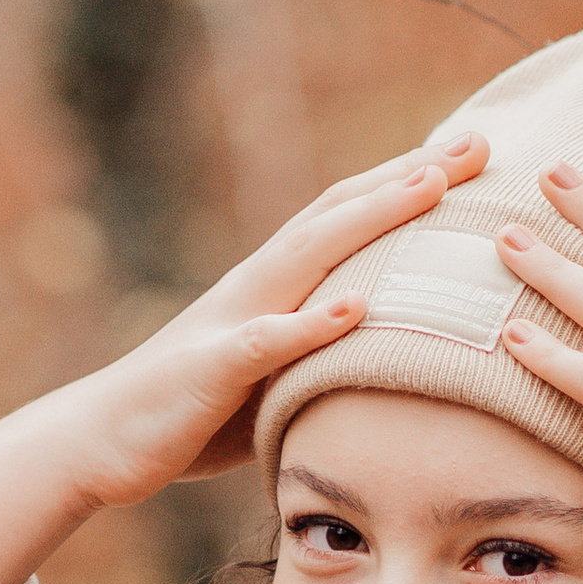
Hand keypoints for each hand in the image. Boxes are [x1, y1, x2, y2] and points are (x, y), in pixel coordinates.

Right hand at [73, 132, 490, 501]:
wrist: (103, 440)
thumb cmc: (192, 413)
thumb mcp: (273, 375)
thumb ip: (321, 351)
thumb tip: (386, 350)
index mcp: (274, 287)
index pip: (348, 218)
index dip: (409, 182)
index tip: (475, 154)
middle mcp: (256, 287)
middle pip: (339, 215)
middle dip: (408, 176)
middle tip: (478, 143)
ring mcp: (231, 321)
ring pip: (307, 257)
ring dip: (369, 219)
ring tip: (430, 188)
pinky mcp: (210, 371)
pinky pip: (263, 343)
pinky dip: (309, 324)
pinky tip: (355, 306)